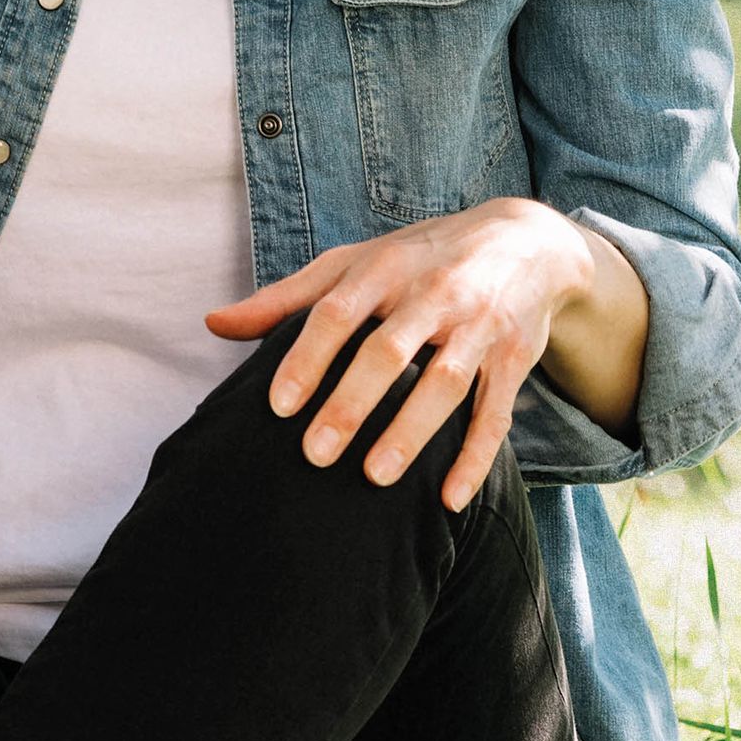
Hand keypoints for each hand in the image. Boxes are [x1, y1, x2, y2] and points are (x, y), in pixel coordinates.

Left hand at [202, 199, 603, 510]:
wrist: (526, 241)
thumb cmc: (419, 259)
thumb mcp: (354, 264)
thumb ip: (285, 299)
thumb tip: (214, 323)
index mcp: (384, 269)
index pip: (338, 312)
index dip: (307, 357)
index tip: (278, 406)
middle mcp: (433, 294)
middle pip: (389, 352)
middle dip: (352, 403)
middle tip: (315, 454)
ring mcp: (478, 327)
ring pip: (445, 383)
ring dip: (412, 432)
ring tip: (375, 476)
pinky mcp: (514, 358)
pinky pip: (497, 414)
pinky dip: (476, 458)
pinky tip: (450, 500)